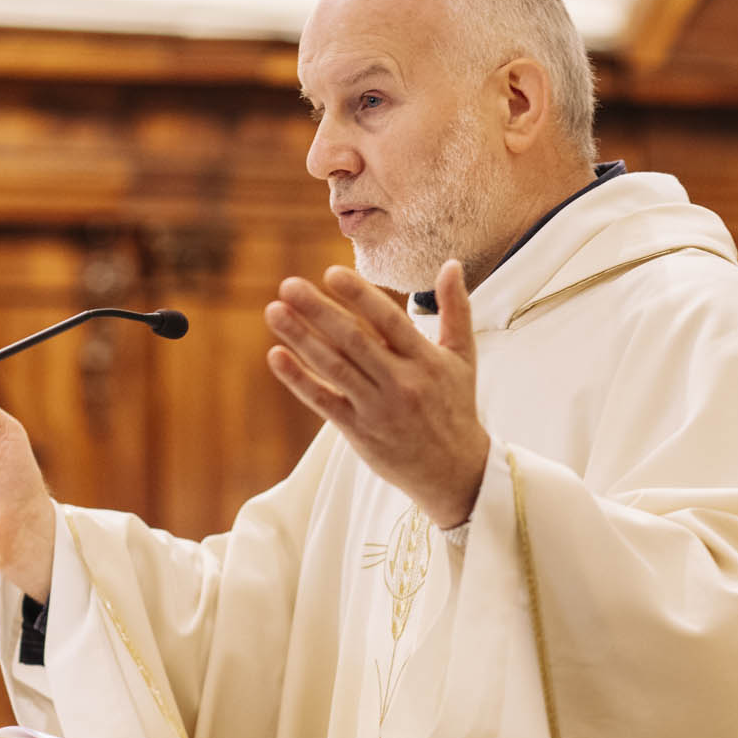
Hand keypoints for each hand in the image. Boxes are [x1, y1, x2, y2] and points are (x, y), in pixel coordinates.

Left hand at [265, 260, 489, 529]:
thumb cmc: (455, 407)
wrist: (455, 472)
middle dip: (318, 311)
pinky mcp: (359, 432)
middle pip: (353, 341)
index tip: (331, 273)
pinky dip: (299, 380)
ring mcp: (377, 409)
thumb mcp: (463, 358)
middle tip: (288, 285)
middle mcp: (401, 383)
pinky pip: (324, 402)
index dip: (359, 296)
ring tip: (274, 312)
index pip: (388, 321)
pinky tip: (276, 356)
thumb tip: (452, 264)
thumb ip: (456, 309)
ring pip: (334, 368)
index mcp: (426, 361)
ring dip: (300, 338)